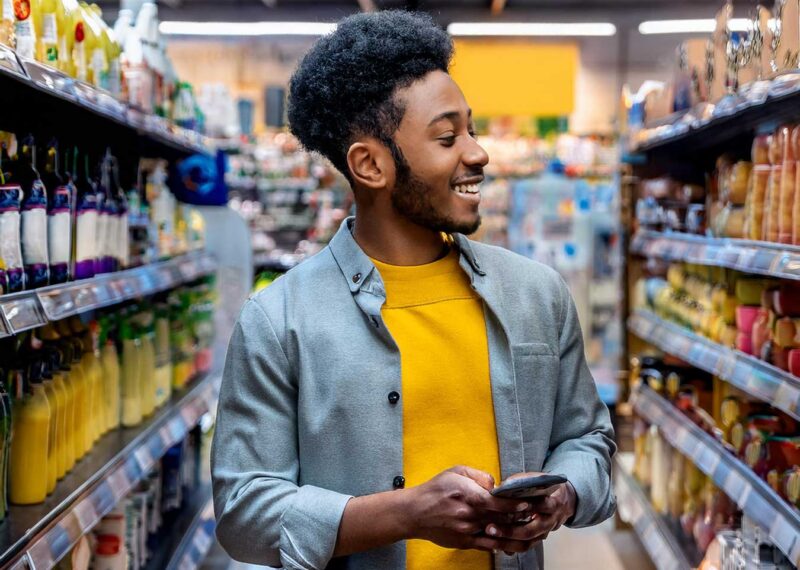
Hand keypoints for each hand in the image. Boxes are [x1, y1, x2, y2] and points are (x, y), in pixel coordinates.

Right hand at [403, 466, 533, 552]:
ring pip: (497, 534)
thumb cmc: (435, 489)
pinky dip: (501, 544)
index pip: (496, 502)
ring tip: (532, 532)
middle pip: (501, 518)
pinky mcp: (464, 542)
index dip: (514, 504)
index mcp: (467, 495)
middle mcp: (469, 514)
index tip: (528, 503)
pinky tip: (513, 541)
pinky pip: (487, 545)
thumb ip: (479, 475)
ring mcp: (467, 530)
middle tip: (538, 516)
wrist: (415, 512)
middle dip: (520, 518)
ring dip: (516, 534)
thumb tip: (496, 485)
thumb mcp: (456, 471)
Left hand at [484, 472, 576, 552]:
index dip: (524, 508)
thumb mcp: (534, 480)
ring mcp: (544, 533)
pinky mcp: (536, 540)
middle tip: (490, 528)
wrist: (560, 500)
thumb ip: (519, 483)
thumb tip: (499, 488)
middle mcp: (550, 521)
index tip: (507, 508)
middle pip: (530, 530)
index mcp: (552, 503)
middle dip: (509, 531)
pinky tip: (493, 544)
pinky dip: (507, 547)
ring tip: (489, 538)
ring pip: (526, 543)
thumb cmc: (542, 488)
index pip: (541, 506)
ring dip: (505, 543)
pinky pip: (522, 547)